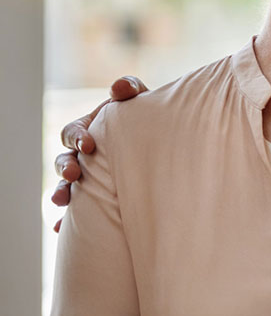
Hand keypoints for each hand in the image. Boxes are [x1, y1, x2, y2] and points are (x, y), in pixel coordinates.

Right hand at [51, 76, 147, 230]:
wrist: (164, 143)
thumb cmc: (148, 118)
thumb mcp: (141, 101)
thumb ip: (131, 90)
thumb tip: (119, 88)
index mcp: (89, 130)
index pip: (72, 132)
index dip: (77, 137)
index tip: (88, 145)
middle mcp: (83, 155)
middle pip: (64, 160)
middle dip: (66, 167)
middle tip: (74, 175)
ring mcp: (87, 177)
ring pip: (65, 185)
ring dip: (60, 191)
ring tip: (62, 201)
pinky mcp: (94, 197)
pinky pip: (76, 211)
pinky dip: (66, 219)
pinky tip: (63, 228)